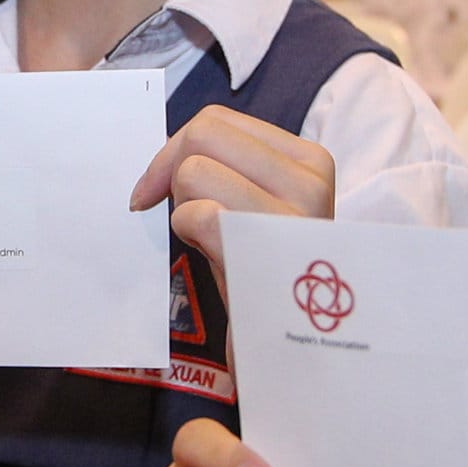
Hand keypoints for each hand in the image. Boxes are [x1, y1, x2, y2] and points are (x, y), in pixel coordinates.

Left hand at [130, 105, 336, 270]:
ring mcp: (293, 212)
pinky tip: (214, 257)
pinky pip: (196, 212)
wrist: (288, 346)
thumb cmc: (261, 275)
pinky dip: (188, 232)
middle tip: (175, 212)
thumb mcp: (254, 207)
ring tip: (211, 240)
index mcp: (309, 161)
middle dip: (171, 170)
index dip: (173, 149)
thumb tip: (165, 151)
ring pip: (194, 169)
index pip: (218, 119)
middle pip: (203, 133)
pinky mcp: (267, 244)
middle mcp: (311, 179)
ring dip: (183, 208)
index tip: (156, 188)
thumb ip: (225, 168)